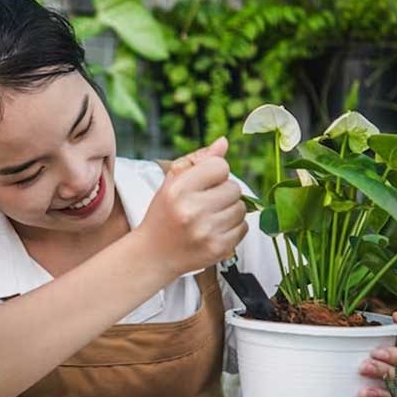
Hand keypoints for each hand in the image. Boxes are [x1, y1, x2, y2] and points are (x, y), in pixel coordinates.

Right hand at [137, 137, 247, 276]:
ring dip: (230, 210)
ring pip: (241, 209)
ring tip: (210, 217)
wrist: (153, 254)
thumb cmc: (164, 214)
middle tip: (206, 202)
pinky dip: (233, 228)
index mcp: (178, 189)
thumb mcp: (172, 182)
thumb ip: (198, 160)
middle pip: (234, 188)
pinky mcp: (218, 249)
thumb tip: (223, 142)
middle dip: (224, 193)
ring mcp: (206, 231)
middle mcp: (192, 210)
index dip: (215, 173)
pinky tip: (215, 230)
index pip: (220, 166)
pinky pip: (243, 228)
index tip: (204, 183)